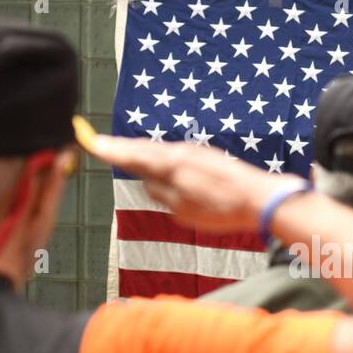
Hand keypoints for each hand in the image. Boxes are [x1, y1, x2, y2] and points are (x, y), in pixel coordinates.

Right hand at [85, 135, 286, 232]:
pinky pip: (175, 153)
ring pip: (160, 150)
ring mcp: (195, 152)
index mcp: (171, 165)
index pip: (134, 157)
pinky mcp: (207, 157)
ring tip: (122, 148)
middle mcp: (181, 152)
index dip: (112, 151)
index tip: (92, 143)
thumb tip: (147, 182)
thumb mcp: (183, 211)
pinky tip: (158, 159)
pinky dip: (159, 154)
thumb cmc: (223, 209)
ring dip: (139, 150)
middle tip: (99, 142)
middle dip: (121, 147)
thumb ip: (160, 194)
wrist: (260, 197)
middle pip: (144, 148)